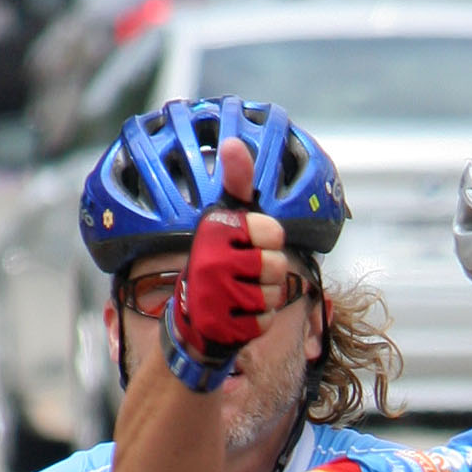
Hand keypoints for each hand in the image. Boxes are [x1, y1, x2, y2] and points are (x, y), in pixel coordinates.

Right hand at [168, 138, 295, 363]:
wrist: (194, 317)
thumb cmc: (219, 260)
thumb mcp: (226, 220)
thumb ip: (237, 184)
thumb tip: (234, 143)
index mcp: (215, 231)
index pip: (273, 232)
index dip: (269, 239)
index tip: (252, 242)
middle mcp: (212, 262)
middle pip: (277, 265)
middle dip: (268, 271)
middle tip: (246, 272)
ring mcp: (218, 299)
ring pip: (274, 294)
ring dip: (266, 296)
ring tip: (242, 293)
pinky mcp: (226, 329)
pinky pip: (266, 321)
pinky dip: (259, 320)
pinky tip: (240, 315)